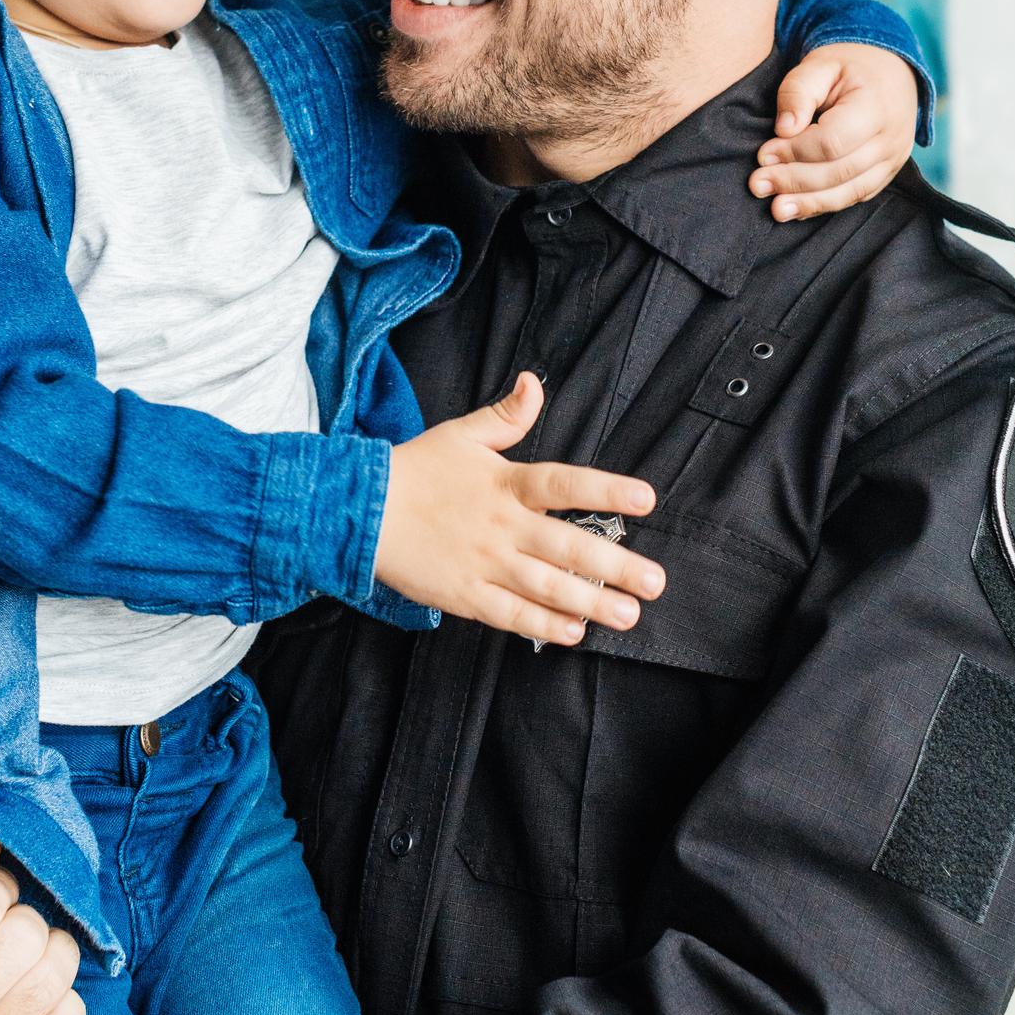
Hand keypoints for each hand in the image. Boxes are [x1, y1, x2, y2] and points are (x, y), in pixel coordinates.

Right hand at [375, 372, 664, 645]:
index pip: (563, 484)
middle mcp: (501, 526)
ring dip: (591, 602)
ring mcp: (484, 563)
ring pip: (547, 587)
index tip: (645, 499)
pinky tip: (574, 631)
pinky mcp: (464, 595)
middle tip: (655, 582)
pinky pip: (511, 615)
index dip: (605, 491)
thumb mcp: (461, 434)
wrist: (360, 510)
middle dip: (616, 566)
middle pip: (567, 547)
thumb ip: (506, 417)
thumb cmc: (415, 469)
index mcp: (505, 483)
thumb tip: (534, 383)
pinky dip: (543, 624)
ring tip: (629, 614)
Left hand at [751, 43, 918, 219]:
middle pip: (840, 171)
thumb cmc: (849, 67)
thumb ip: (798, 91)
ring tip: (776, 209)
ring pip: (850, 192)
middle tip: (758, 185)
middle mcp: (890, 138)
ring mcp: (893, 160)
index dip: (795, 152)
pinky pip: (856, 197)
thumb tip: (784, 129)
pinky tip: (798, 210)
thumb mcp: (820, 64)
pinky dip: (825, 205)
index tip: (763, 154)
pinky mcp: (886, 174)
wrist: (891, 73)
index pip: (833, 141)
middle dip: (795, 181)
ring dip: (810, 204)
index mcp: (876, 106)